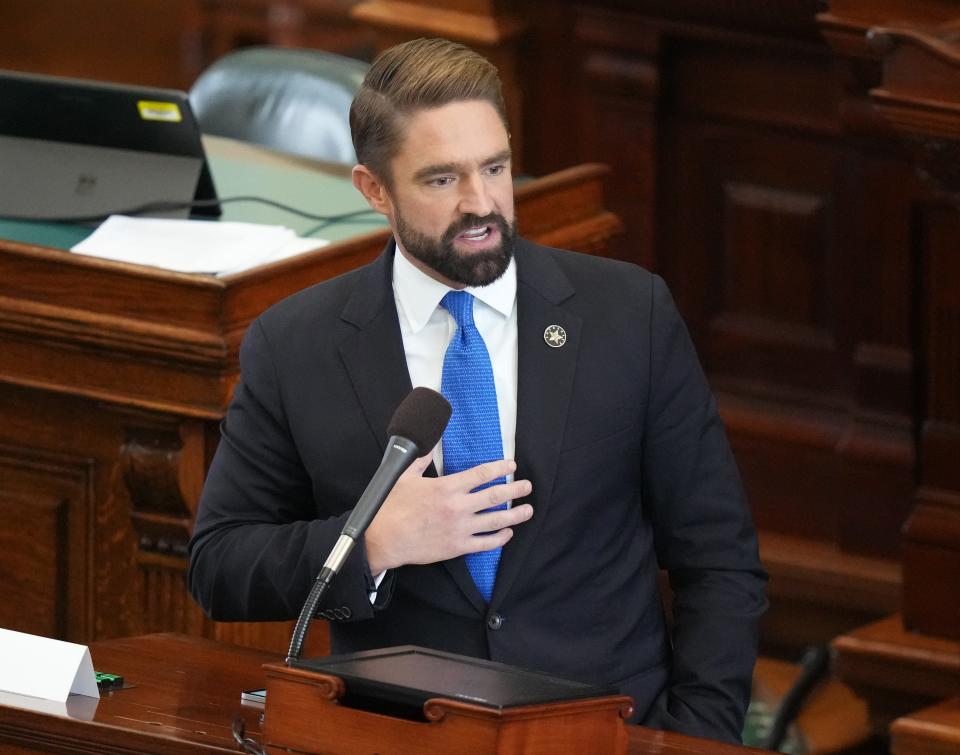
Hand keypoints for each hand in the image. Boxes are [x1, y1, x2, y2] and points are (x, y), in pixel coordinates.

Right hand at [364, 454, 533, 574]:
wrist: (383, 538)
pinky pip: (485, 543)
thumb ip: (421, 460)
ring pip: (496, 520)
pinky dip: (500, 538)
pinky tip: (507, 533)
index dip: (500, 468)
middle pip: (495, 496)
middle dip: (515, 489)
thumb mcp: (405, 476)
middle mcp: (458, 506)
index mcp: (447, 487)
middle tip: (527, 486)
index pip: (482, 474)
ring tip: (527, 510)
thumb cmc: (392, 507)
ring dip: (515, 515)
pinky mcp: (457, 547)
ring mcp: (460, 528)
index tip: (511, 465)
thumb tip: (429, 443)